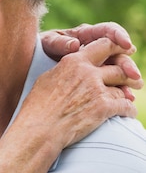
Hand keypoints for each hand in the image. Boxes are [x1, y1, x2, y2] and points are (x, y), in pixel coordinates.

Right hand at [16, 38, 141, 148]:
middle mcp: (88, 72)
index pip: (104, 45)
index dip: (117, 48)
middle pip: (119, 67)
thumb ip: (64, 69)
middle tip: (135, 78)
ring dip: (128, 93)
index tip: (124, 51)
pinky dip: (129, 110)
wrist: (40, 127)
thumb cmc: (37, 105)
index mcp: (73, 61)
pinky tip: (128, 113)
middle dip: (129, 73)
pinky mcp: (104, 108)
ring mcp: (97, 89)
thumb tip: (70, 69)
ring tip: (130, 96)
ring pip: (123, 88)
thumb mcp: (47, 78)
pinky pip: (125, 106)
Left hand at [40, 22, 141, 96]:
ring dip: (126, 81)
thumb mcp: (48, 43)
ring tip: (131, 92)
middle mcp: (97, 48)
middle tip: (133, 76)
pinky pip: (112, 84)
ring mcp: (99, 63)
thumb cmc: (42, 48)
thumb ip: (59, 43)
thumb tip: (74, 44)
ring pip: (118, 70)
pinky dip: (119, 92)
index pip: (108, 31)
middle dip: (126, 64)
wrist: (34, 63)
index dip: (119, 36)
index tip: (126, 44)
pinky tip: (125, 101)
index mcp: (86, 34)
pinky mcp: (98, 78)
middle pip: (118, 54)